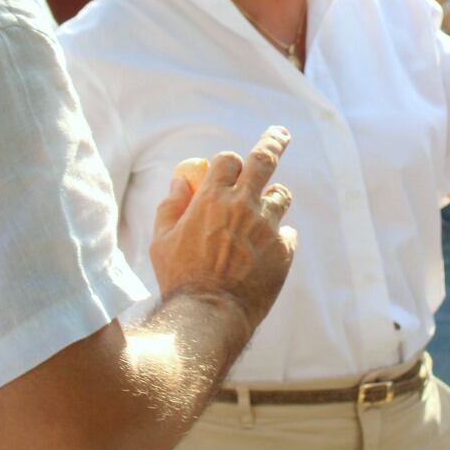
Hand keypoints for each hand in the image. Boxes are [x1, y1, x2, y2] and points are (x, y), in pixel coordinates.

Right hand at [149, 127, 297, 337]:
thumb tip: (180, 181)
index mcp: (211, 198)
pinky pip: (287, 234)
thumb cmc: (179, 278)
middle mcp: (243, 206)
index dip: (228, 163)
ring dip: (273, 199)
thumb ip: (170, 206)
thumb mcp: (161, 241)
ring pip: (281, 195)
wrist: (208, 316)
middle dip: (274, 141)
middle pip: (264, 159)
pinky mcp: (283, 251)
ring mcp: (266, 228)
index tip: (230, 169)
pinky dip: (277, 239)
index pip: (228, 159)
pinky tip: (264, 254)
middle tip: (281, 133)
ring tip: (265, 212)